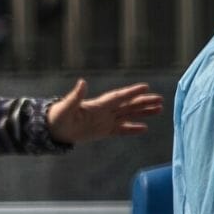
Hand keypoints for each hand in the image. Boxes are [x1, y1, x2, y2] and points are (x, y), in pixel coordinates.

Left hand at [46, 79, 163, 144]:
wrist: (53, 129)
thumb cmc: (57, 116)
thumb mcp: (66, 107)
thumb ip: (76, 96)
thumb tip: (82, 82)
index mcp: (97, 105)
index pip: (118, 97)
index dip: (131, 92)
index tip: (145, 87)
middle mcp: (104, 111)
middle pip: (128, 105)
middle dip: (143, 102)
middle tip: (161, 99)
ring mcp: (105, 121)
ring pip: (128, 115)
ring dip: (143, 112)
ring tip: (159, 109)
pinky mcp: (103, 131)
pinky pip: (121, 130)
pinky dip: (132, 129)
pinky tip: (145, 128)